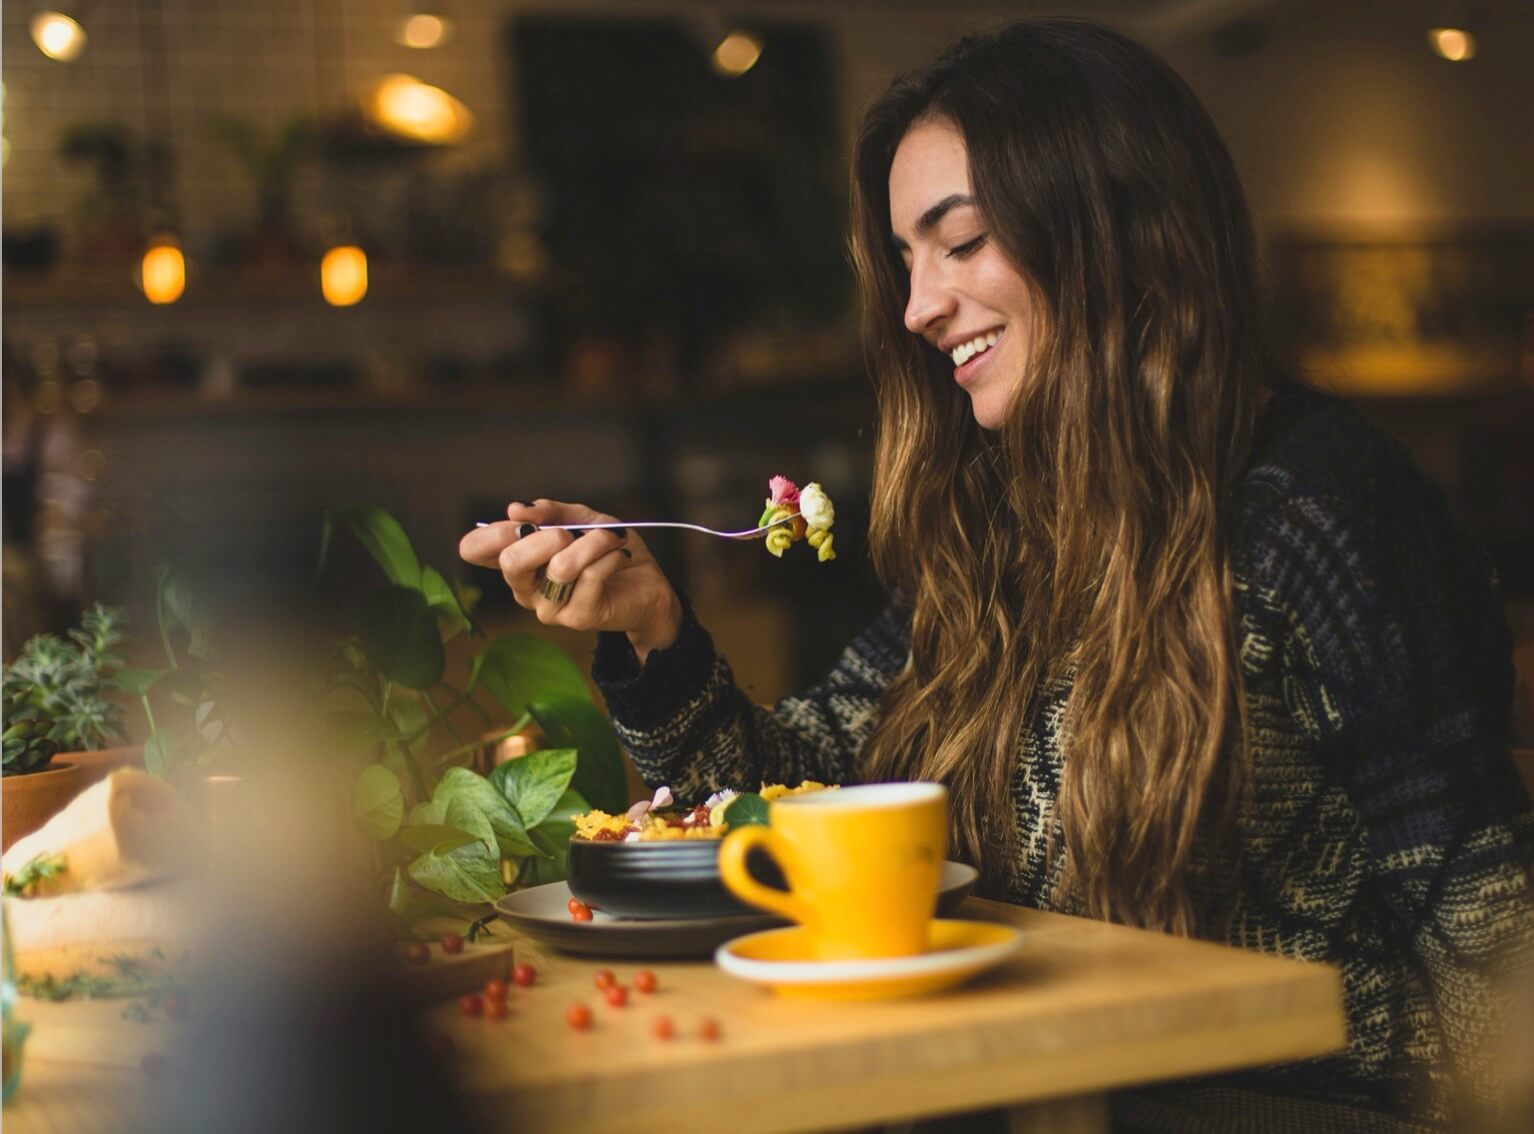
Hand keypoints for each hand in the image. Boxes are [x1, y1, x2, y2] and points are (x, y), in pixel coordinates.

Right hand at [458, 499, 681, 661]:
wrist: (647, 584)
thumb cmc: (607, 550)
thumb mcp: (580, 519)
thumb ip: (550, 512)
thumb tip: (517, 509)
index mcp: (518, 561)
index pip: (474, 550)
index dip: (492, 532)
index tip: (523, 522)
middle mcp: (525, 588)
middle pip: (511, 561)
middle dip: (546, 536)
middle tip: (570, 532)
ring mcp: (549, 607)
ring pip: (560, 566)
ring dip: (592, 542)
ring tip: (610, 537)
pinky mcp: (578, 617)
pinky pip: (591, 576)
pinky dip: (610, 556)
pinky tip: (619, 555)